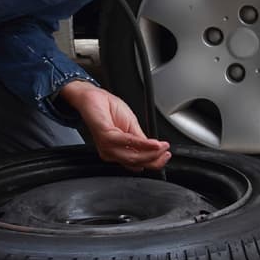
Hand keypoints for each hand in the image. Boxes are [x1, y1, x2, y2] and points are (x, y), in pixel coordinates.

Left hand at [56, 80, 170, 170]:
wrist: (92, 96)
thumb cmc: (108, 109)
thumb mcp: (131, 125)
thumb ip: (140, 140)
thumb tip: (154, 150)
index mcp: (117, 151)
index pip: (137, 163)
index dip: (154, 162)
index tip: (166, 155)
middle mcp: (111, 152)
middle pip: (136, 163)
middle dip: (155, 159)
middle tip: (166, 152)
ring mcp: (106, 145)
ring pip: (132, 157)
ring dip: (151, 152)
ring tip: (162, 146)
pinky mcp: (105, 136)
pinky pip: (126, 142)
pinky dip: (142, 143)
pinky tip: (152, 143)